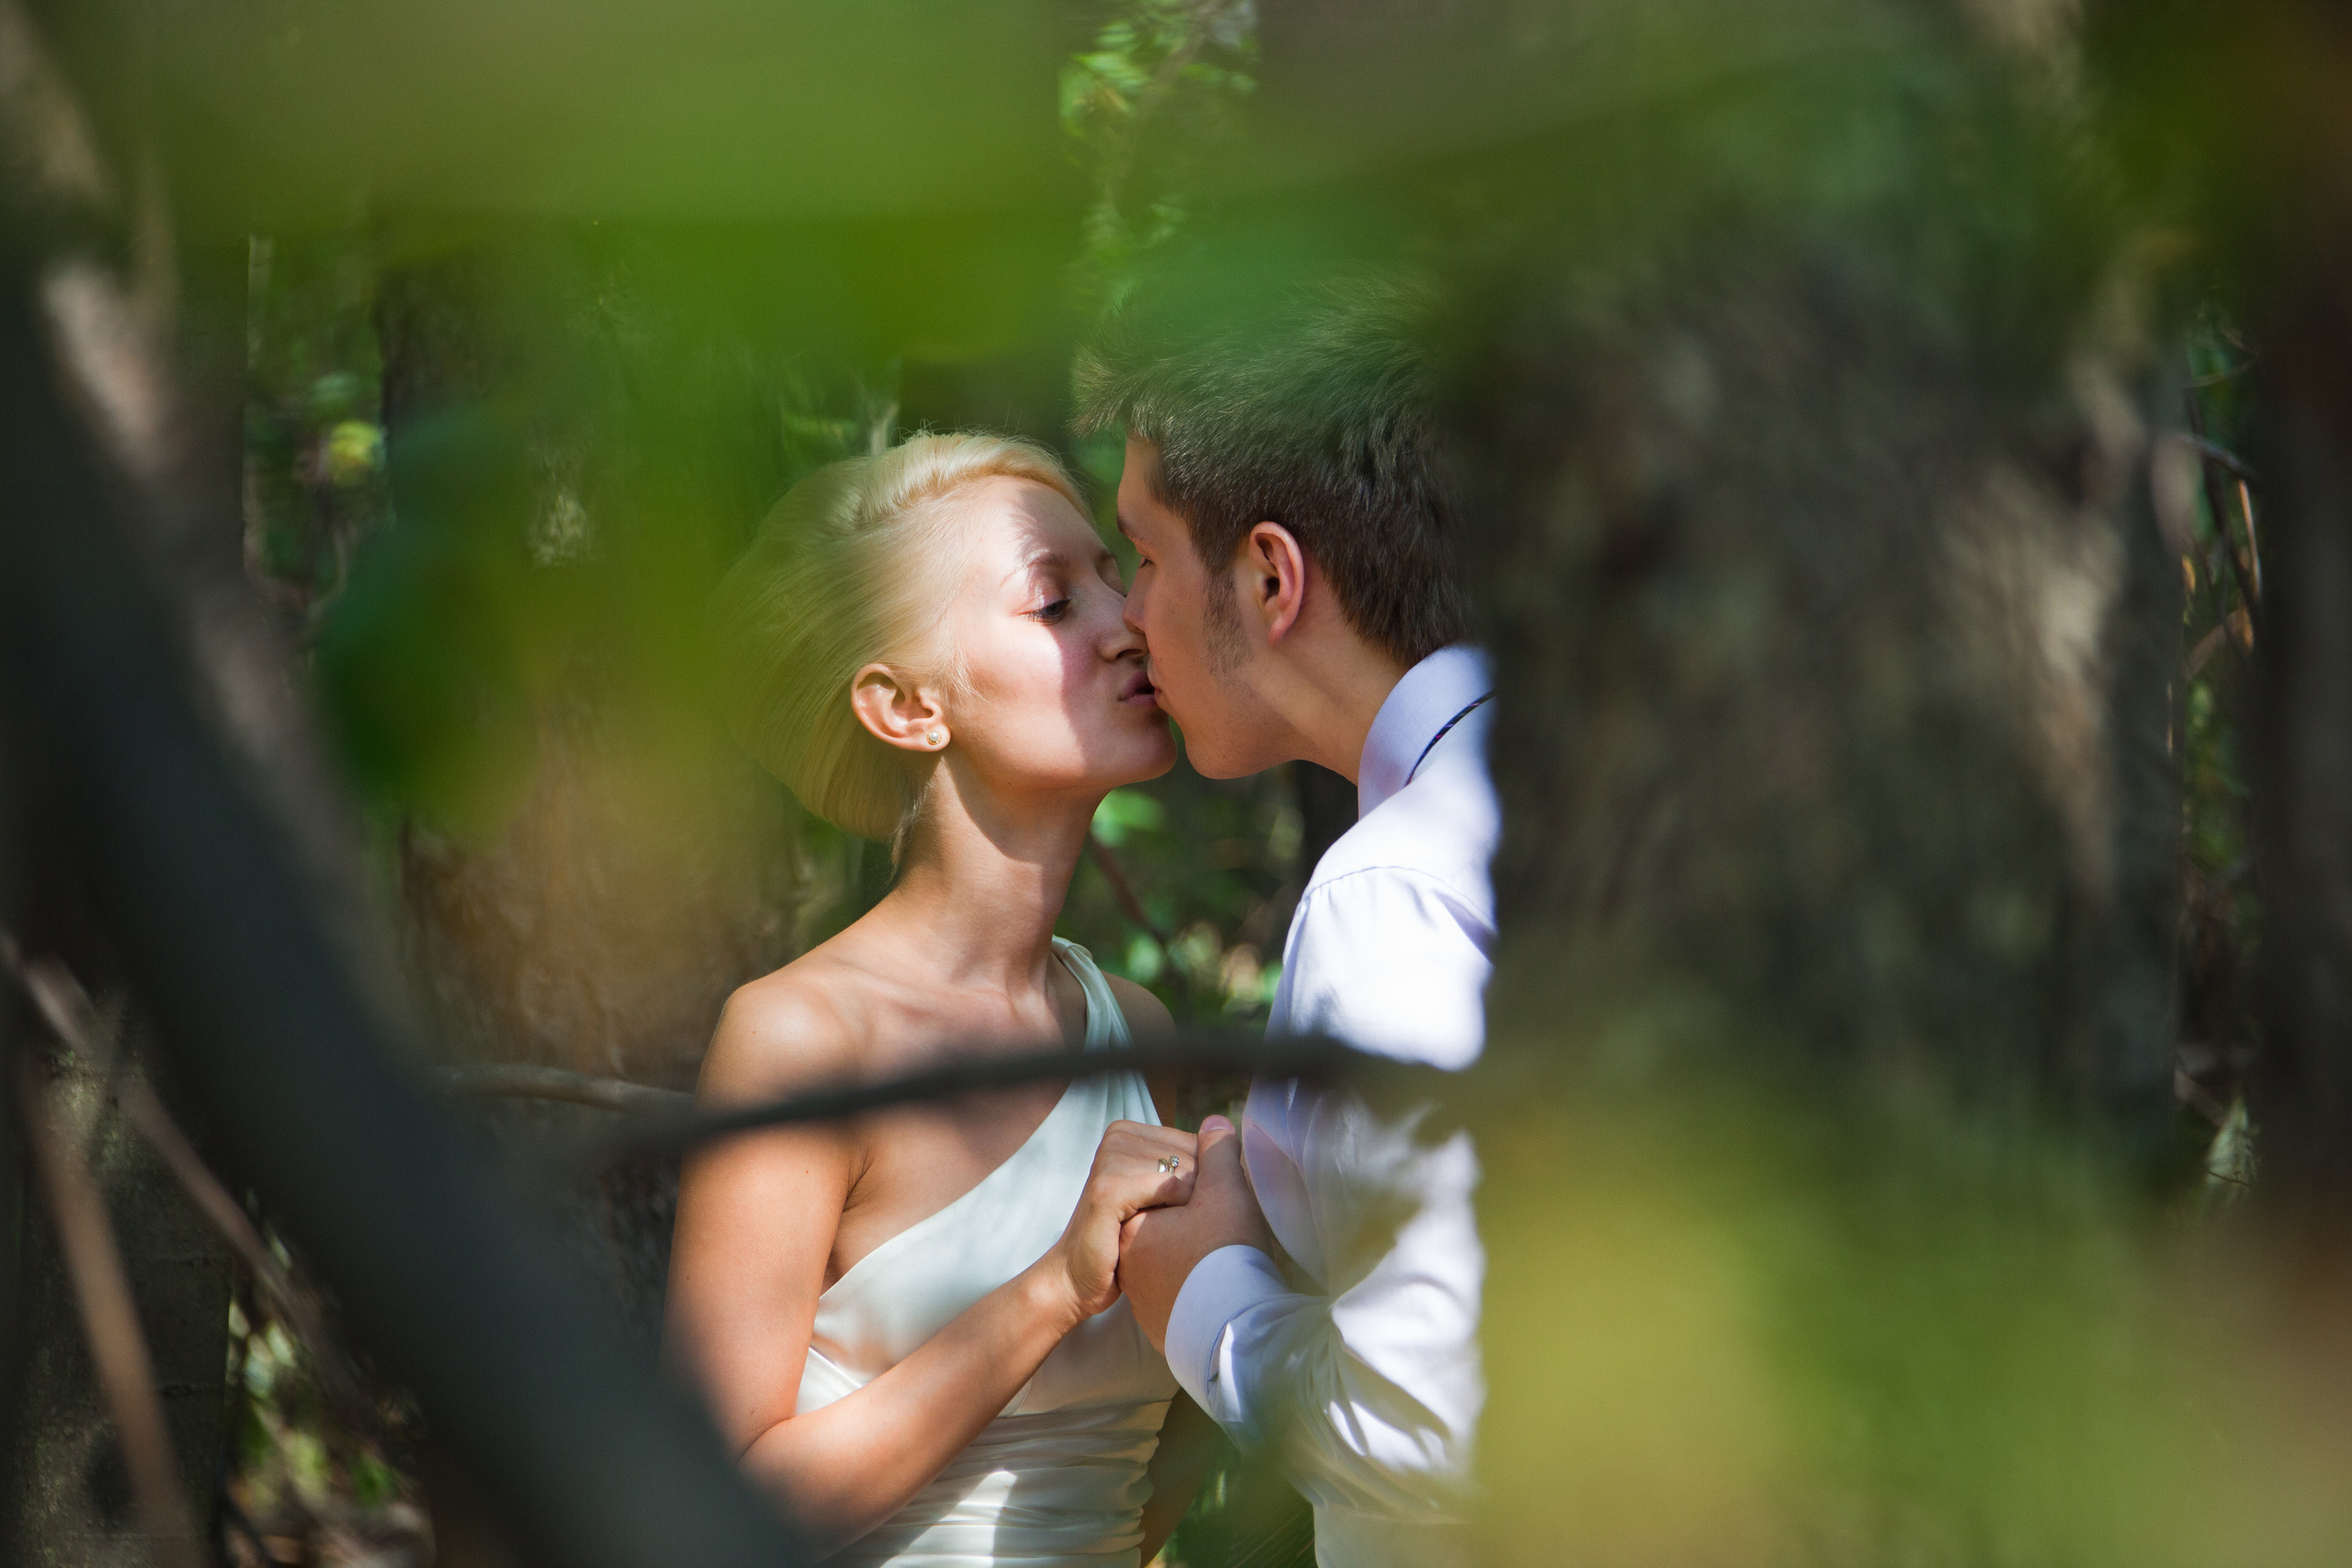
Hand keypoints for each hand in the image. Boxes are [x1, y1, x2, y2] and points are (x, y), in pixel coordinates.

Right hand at [1045, 1120, 1197, 1321]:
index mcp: (1127, 1133)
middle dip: (1200, 1195)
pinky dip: (1176, 1212)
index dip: (1208, 1181)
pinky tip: (1167, 1234)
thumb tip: (1222, 1129)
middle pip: (1192, 1156)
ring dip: (1189, 1208)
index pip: (1195, 1142)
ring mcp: (1110, 1160)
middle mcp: (1117, 1137)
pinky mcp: (1107, 1190)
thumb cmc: (1123, 1237)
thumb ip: (1182, 1164)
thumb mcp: (1154, 1194)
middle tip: (1184, 1228)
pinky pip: (1166, 1188)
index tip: (1195, 1212)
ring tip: (1174, 1233)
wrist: (1077, 1276)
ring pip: (1182, 1172)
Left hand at [1117, 1115, 1272, 1352]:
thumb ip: (1217, 1151)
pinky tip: (1223, 1281)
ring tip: (1230, 1251)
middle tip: (1230, 1224)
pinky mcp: (1162, 1322)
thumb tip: (1212, 1122)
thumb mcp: (1224, 1189)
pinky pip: (1181, 1289)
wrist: (1231, 1334)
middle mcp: (1130, 1259)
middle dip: (1199, 1214)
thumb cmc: (1225, 1257)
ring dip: (1201, 1248)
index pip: (1166, 1183)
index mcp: (1134, 1223)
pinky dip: (1201, 1281)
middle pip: (1168, 1218)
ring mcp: (1144, 1296)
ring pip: (1174, 1255)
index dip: (1202, 1183)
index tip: (1226, 1200)